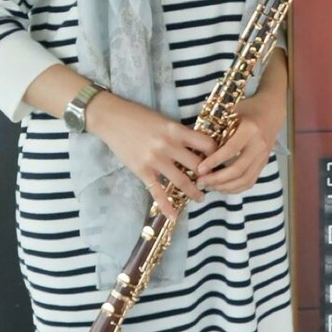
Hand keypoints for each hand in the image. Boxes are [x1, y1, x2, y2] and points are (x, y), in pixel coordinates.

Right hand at [85, 92, 216, 219]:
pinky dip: (166, 206)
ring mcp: (155, 160)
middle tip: (214, 182)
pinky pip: (157, 192)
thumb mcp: (164, 120)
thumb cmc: (138, 115)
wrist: (110, 117)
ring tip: (201, 198)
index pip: (207, 144)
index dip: (217, 154)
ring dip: (194, 192)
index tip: (221, 161)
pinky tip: (174, 216)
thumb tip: (198, 147)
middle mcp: (169, 146)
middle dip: (209, 176)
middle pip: (198, 165)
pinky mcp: (141, 170)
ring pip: (182, 181)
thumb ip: (180, 133)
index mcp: (177, 130)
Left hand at [195, 91, 284, 194]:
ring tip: (209, 186)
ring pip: (245, 179)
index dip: (214, 162)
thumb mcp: (232, 111)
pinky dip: (236, 188)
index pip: (230, 150)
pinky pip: (250, 181)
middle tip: (201, 182)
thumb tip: (194, 143)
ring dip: (226, 187)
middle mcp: (258, 145)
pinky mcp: (264, 164)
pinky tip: (222, 188)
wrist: (272, 111)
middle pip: (238, 169)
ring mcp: (263, 156)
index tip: (199, 169)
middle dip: (217, 179)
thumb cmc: (248, 109)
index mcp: (249, 130)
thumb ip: (216, 126)